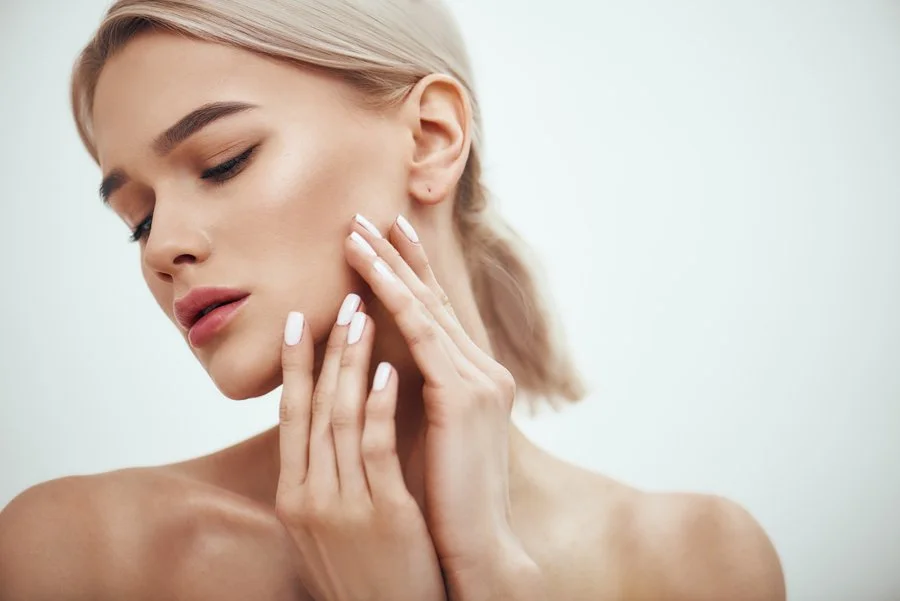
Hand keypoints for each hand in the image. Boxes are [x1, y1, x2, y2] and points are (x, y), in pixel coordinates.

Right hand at [275, 294, 445, 600]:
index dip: (297, 366)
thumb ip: (324, 476)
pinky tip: (390, 369)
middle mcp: (309, 496)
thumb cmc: (367, 571)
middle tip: (340, 297)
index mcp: (295, 495)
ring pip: (341, 417)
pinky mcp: (381, 514)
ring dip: (352, 361)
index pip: (292, 416)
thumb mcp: (331, 522)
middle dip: (326, 348)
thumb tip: (329, 426)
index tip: (302, 320)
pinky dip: (380, 404)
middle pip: (313, 406)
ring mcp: (343, 505)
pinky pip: (376, 447)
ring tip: (364, 314)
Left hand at [345, 214, 536, 585]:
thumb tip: (380, 370)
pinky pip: (421, 335)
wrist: (478, 549)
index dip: (410, 274)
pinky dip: (394, 300)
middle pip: (432, 300)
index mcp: (476, 382)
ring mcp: (480, 380)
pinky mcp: (465, 396)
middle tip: (365, 215)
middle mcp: (484, 371)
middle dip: (397, 256)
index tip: (385, 238)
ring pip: (424, 308)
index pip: (436, 317)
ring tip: (354, 232)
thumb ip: (416, 399)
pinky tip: (367, 275)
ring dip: (387, 266)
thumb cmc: (447, 502)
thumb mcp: (431, 439)